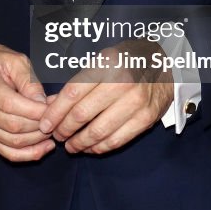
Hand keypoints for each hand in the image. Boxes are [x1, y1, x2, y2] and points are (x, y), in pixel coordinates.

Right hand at [0, 43, 54, 161]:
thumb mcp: (16, 61)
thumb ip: (30, 82)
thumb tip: (44, 104)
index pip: (9, 104)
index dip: (34, 111)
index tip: (53, 108)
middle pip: (12, 125)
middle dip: (39, 125)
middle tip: (58, 119)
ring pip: (12, 142)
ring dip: (37, 140)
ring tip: (54, 131)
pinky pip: (7, 152)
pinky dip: (28, 154)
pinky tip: (44, 147)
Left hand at [39, 40, 172, 154]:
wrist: (165, 63)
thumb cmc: (127, 60)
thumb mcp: (102, 61)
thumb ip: (78, 82)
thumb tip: (52, 104)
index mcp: (107, 64)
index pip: (73, 93)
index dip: (55, 112)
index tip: (45, 124)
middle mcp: (122, 83)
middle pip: (82, 114)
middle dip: (64, 129)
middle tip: (56, 135)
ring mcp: (136, 103)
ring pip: (98, 132)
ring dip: (79, 143)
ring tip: (70, 145)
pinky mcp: (146, 119)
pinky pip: (116, 140)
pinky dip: (99, 148)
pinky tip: (90, 147)